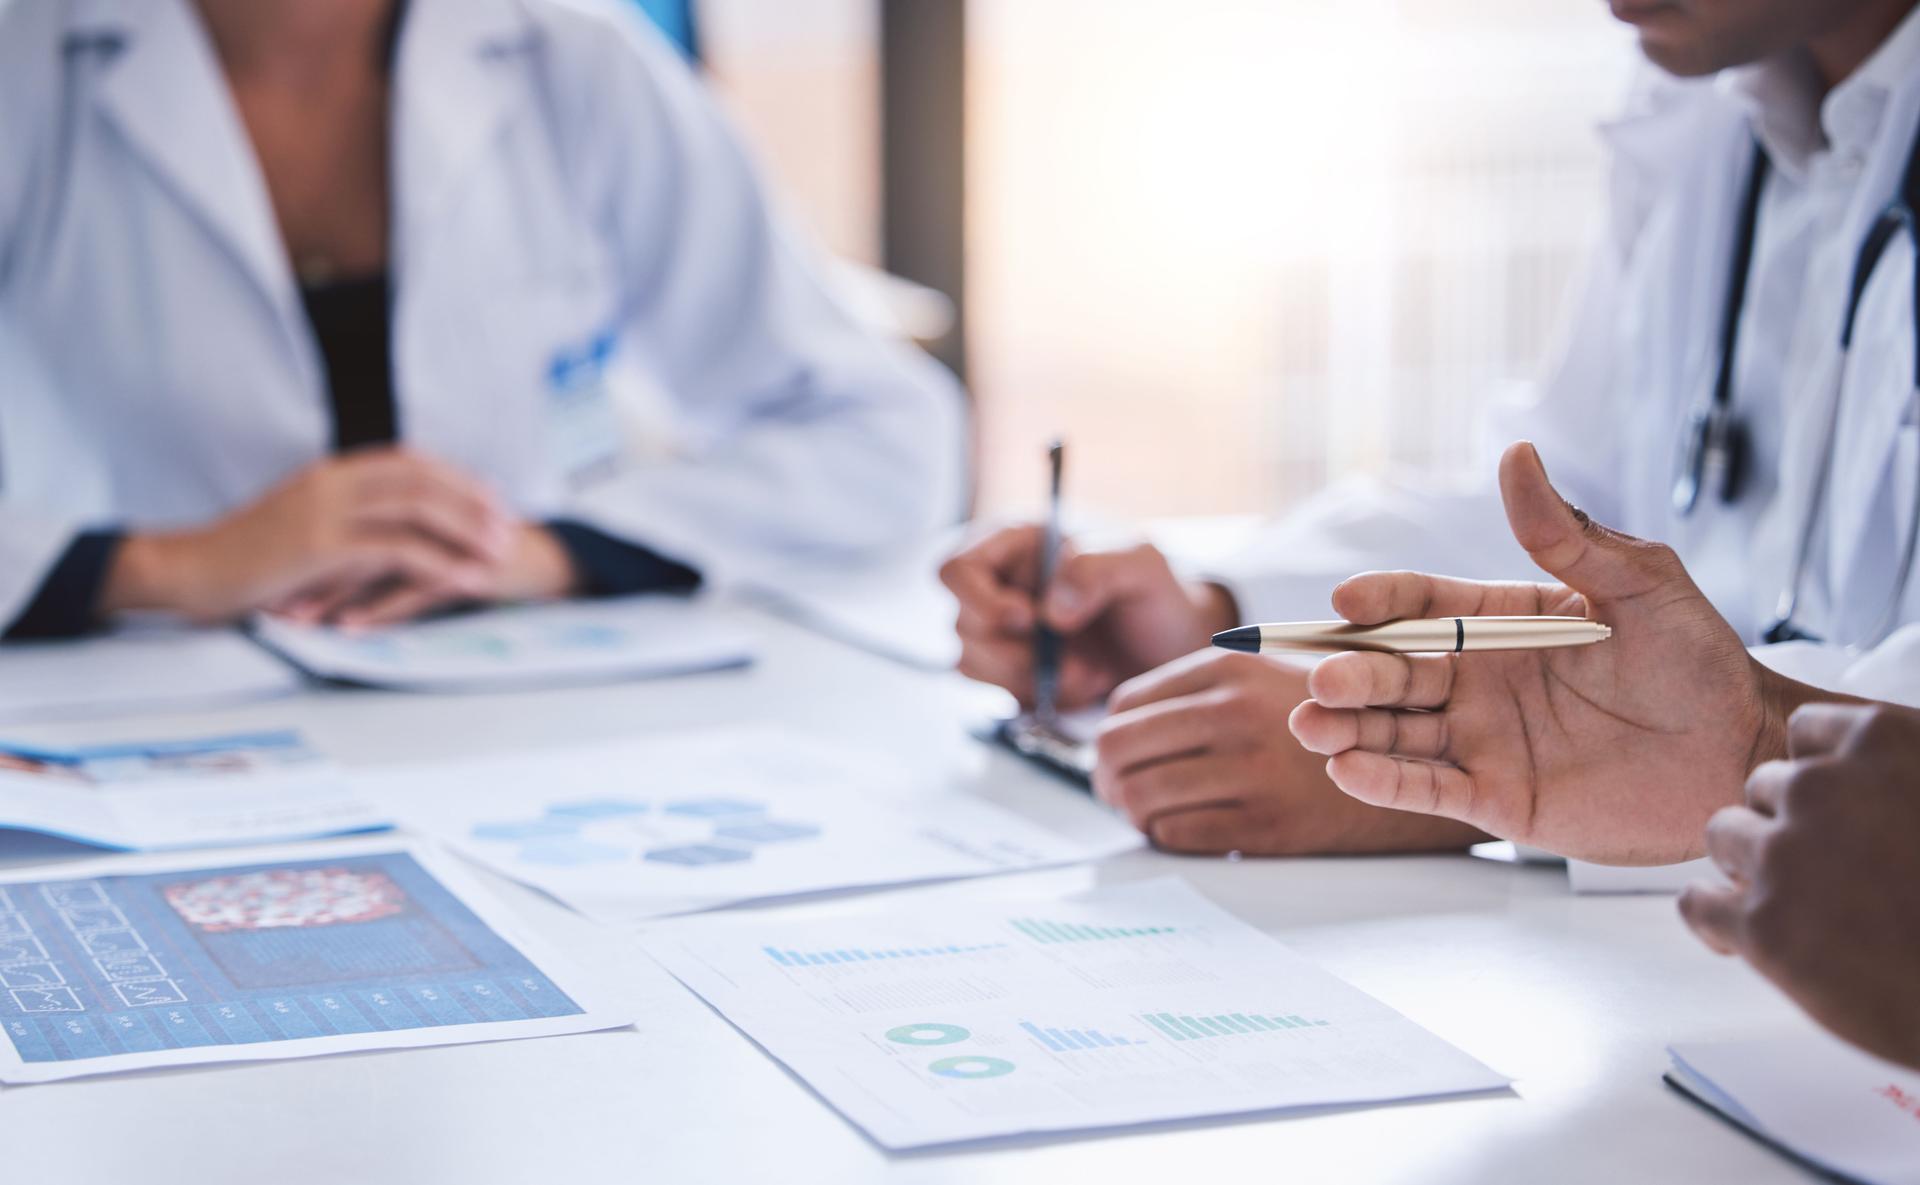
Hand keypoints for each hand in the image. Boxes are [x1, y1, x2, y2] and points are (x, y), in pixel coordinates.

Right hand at [103, 448, 515, 623]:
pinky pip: (398, 550)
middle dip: (472, 501)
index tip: (489, 497)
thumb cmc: (241, 558)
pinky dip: (441, 563)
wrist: (187, 571)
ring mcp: (327, 510)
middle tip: (509, 525)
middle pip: (423, 479)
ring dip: (466, 531)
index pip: (408, 461)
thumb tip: (379, 525)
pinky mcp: (322, 546)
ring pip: (418, 509)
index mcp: (329, 473)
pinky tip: (466, 580)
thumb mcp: (296, 523)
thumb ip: (338, 516)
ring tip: (499, 554)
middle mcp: (333, 481)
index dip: (454, 478)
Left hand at [271, 521, 578, 627]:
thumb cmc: (473, 553)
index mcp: (404, 500)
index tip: (260, 577)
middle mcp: (420, 514)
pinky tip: (349, 627)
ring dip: (332, 594)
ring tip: (298, 619)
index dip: (297, 548)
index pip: (338, 519)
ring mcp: (444, 540)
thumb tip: (320, 559)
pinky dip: (379, 609)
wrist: (536, 560)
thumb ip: (376, 538)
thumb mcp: (419, 542)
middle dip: (304, 573)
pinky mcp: (466, 568)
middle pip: (348, 539)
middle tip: (265, 601)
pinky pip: (414, 590)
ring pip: (375, 564)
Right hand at [940, 524, 1235, 709]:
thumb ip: (1096, 568)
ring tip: (1091, 675)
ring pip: (974, 664)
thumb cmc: (1153, 588)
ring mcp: (1003, 633)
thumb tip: (1051, 611)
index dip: (979, 599)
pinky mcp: (1014, 673)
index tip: (1027, 619)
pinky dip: (1042, 697)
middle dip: (1017, 655)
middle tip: (1077, 665)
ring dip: (1030, 679)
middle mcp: (998, 587)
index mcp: (1014, 544)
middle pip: (962, 625)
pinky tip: (1084, 686)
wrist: (1174, 643)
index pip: (957, 569)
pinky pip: (1002, 692)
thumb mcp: (1140, 561)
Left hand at [1094, 648, 1488, 854]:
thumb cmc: (1342, 716)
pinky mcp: (1264, 825)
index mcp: (1230, 669)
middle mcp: (1234, 715)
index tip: (1117, 752)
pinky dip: (1163, 836)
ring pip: (1139, 795)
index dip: (1111, 733)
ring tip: (1144, 811)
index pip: (1127, 704)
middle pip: (1118, 748)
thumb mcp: (1278, 671)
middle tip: (1115, 788)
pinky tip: (1180, 829)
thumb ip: (1209, 683)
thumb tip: (1121, 716)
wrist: (1426, 763)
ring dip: (1130, 810)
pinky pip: (1175, 835)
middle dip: (1106, 774)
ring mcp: (1249, 771)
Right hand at [1289, 440, 1834, 864]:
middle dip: (1352, 673)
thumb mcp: (1640, 584)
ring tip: (1310, 725)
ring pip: (1395, 731)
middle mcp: (1483, 678)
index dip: (1385, 603)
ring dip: (1346, 727)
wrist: (1742, 757)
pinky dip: (1385, 782)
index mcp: (1506, 620)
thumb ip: (1567, 534)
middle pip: (1396, 671)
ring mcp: (1486, 739)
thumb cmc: (1699, 663)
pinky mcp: (1498, 799)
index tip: (1347, 604)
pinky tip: (1348, 769)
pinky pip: (1429, 789)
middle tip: (1319, 678)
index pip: (1427, 604)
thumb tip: (1516, 455)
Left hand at [1680, 704, 1919, 1070]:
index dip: (1821, 774)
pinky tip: (1738, 936)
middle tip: (1831, 869)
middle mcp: (1824, 789)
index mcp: (1884, 744)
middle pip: (1763, 787)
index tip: (1843, 807)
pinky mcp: (1763, 927)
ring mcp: (1786, 855)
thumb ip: (1906, 773)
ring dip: (1750, 864)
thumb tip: (1886, 782)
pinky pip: (1697, 904)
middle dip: (1789, 822)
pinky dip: (1713, 917)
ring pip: (1724, 835)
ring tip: (1798, 903)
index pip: (1806, 732)